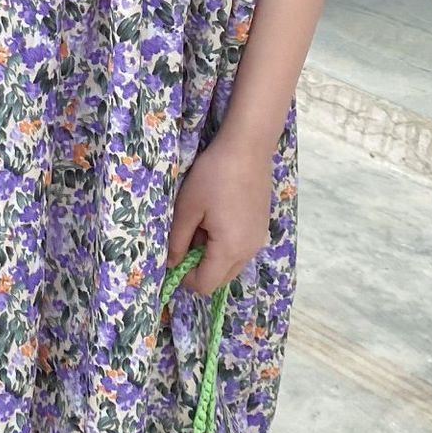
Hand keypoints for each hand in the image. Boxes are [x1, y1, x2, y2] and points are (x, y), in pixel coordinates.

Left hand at [166, 126, 273, 297]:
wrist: (247, 148)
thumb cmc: (213, 176)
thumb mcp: (187, 208)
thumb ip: (177, 240)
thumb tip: (170, 264)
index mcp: (230, 249)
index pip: (205, 284)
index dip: (184, 277)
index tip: (172, 256)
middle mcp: (249, 251)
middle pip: (220, 278)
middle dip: (198, 267)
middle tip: (185, 237)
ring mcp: (258, 239)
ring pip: (230, 264)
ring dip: (211, 254)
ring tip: (200, 223)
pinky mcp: (261, 227)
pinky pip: (239, 248)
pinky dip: (224, 243)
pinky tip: (216, 215)